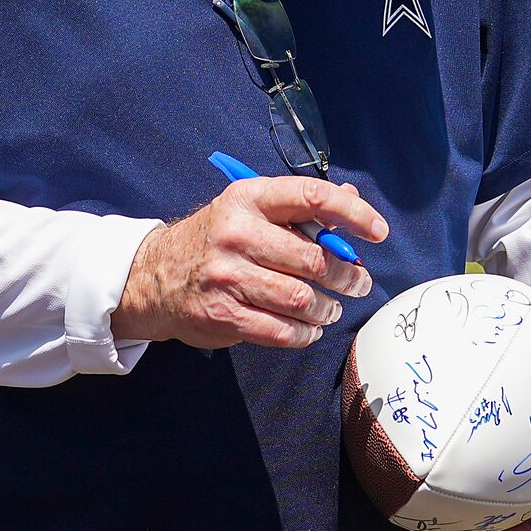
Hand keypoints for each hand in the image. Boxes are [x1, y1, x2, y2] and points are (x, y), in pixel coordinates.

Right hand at [112, 177, 383, 350]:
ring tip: (330, 309)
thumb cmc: (215, 239)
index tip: (377, 233)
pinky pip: (281, 330)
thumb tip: (353, 202)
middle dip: (347, 276)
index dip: (353, 214)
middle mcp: (236, 233)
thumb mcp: (250, 210)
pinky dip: (304, 333)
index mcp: (248, 198)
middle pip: (313, 258)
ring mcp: (227, 275)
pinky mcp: (222, 313)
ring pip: (301, 299)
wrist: (153, 276)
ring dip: (326, 309)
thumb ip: (299, 206)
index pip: (312, 196)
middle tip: (357, 283)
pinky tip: (308, 328)